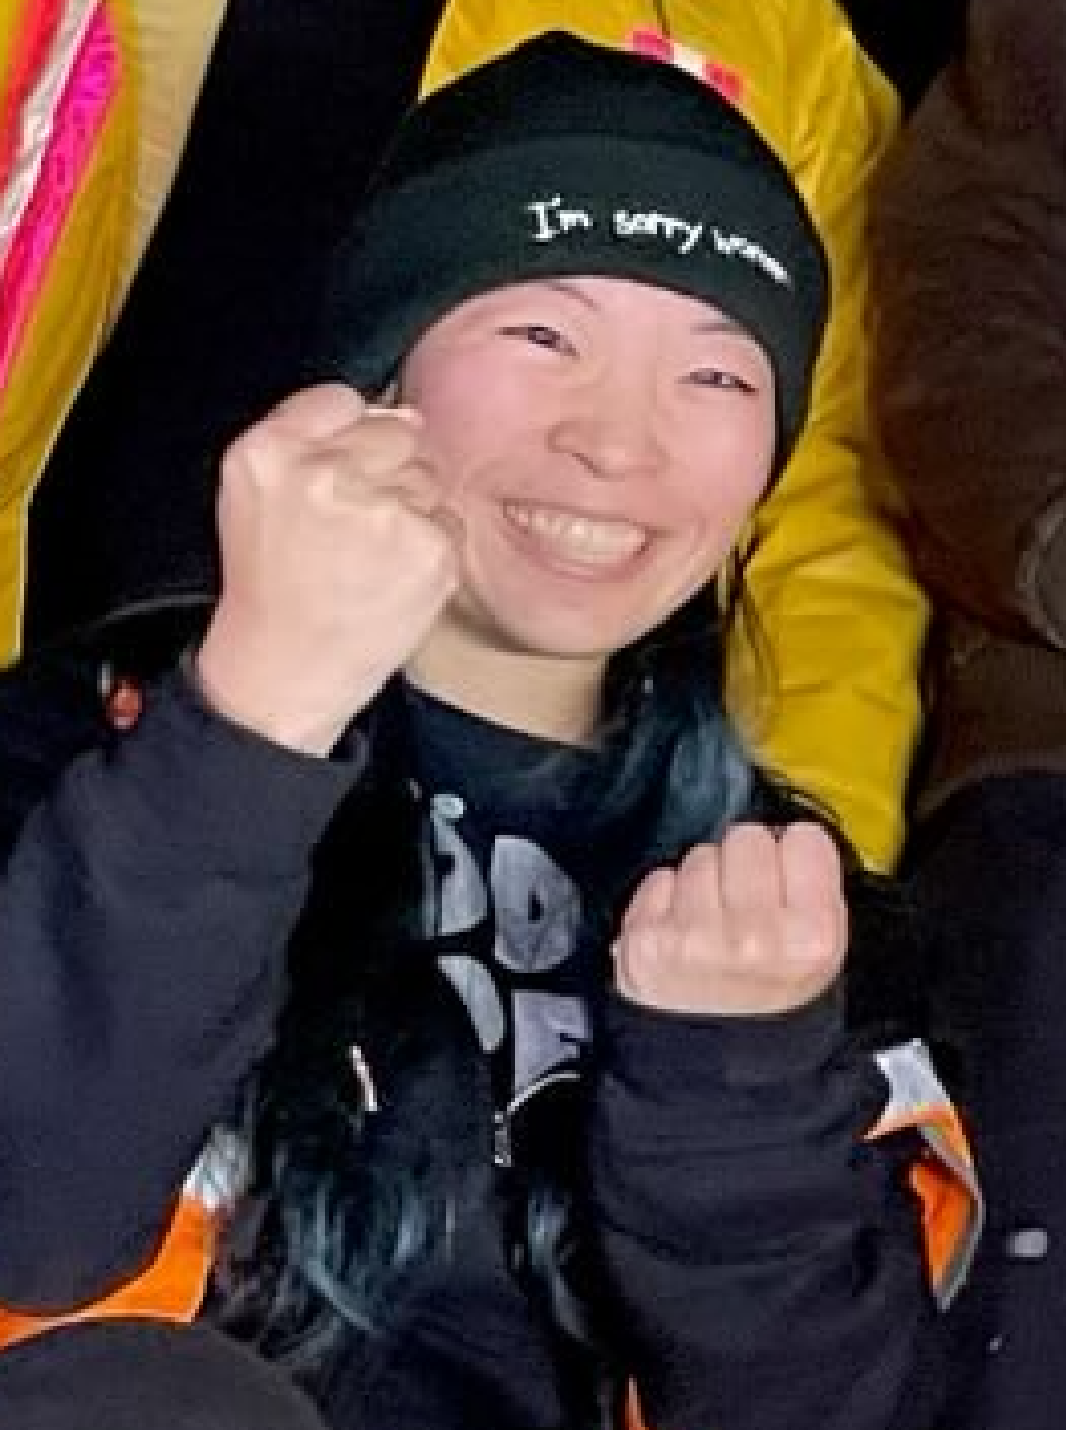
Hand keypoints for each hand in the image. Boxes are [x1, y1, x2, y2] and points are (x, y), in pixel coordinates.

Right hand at [196, 384, 458, 752]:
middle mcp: (323, 473)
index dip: (348, 437)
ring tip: (366, 560)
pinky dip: (429, 553)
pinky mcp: (426, 548)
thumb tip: (401, 415)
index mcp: (268, 452)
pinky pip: (448, 524)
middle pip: (395, 432)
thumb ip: (310, 442)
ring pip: (426, 478)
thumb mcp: (257, 498)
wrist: (284, 672)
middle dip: (385, 473)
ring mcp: (380, 510)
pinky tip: (389, 581)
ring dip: (409, 514)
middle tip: (352, 532)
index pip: (341, 399)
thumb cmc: (273, 591)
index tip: (339, 476)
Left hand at [613, 822, 847, 1016]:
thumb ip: (816, 892)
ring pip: (701, 855)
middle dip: (746, 863)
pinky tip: (683, 935)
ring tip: (714, 927)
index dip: (793, 856)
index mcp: (809, 938)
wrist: (713, 1074)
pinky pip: (660, 879)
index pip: (804, 838)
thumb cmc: (770, 1010)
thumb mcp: (824, 961)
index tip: (787, 875)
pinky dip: (668, 900)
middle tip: (746, 903)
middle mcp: (752, 935)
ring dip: (706, 882)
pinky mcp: (646, 940)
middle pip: (748, 837)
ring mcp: (695, 937)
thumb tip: (792, 839)